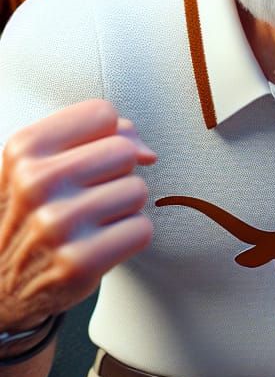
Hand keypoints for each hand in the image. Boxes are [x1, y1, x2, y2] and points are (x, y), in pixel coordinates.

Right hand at [0, 102, 155, 330]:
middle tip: (86, 196)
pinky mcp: (78, 263)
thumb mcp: (44, 162)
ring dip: (124, 207)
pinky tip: (97, 246)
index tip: (86, 159)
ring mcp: (55, 225)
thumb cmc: (35, 210)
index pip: (103, 113)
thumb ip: (100, 136)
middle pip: (124, 150)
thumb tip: (147, 153)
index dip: (106, 136)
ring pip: (137, 190)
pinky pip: (142, 229)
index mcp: (24, 149)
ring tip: (90, 222)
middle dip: (117, 172)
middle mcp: (34, 184)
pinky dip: (128, 238)